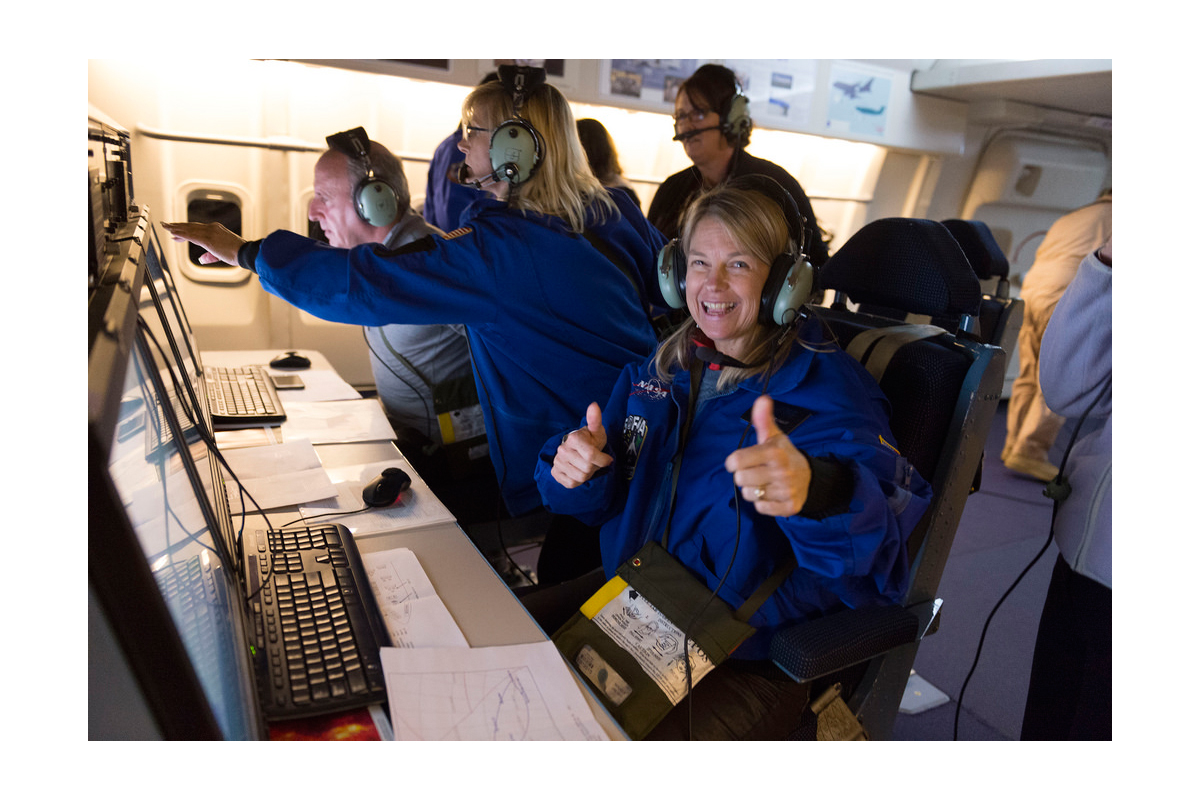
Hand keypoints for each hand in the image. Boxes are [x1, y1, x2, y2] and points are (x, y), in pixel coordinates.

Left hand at [160, 221, 246, 265]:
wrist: (245, 252)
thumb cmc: (238, 253)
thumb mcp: (221, 254)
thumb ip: (209, 256)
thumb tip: (200, 259)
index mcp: (216, 229)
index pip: (196, 228)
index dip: (185, 229)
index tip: (176, 231)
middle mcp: (212, 227)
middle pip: (190, 226)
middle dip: (177, 226)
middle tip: (166, 225)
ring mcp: (209, 232)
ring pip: (188, 229)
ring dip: (175, 228)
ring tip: (165, 227)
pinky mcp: (207, 239)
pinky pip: (190, 235)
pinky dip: (180, 233)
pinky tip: (173, 233)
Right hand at [550, 402, 611, 488]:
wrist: (576, 448)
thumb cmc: (590, 440)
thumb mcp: (596, 430)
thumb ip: (595, 420)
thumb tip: (594, 405)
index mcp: (573, 439)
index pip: (591, 455)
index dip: (603, 460)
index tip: (608, 459)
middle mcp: (562, 451)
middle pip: (587, 468)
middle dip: (595, 467)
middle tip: (594, 461)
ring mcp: (557, 462)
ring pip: (580, 478)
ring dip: (588, 474)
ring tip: (587, 465)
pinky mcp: (555, 473)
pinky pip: (572, 483)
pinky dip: (578, 480)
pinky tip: (579, 471)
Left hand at [725, 395, 810, 516]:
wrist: (810, 477)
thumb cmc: (784, 455)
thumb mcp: (774, 436)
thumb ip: (763, 419)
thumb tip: (762, 399)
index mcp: (774, 453)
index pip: (736, 461)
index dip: (734, 462)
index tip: (740, 461)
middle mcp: (781, 472)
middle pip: (740, 479)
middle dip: (744, 476)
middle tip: (755, 471)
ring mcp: (786, 490)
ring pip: (749, 495)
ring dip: (753, 490)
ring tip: (763, 482)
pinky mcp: (789, 507)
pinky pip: (761, 509)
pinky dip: (762, 503)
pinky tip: (771, 493)